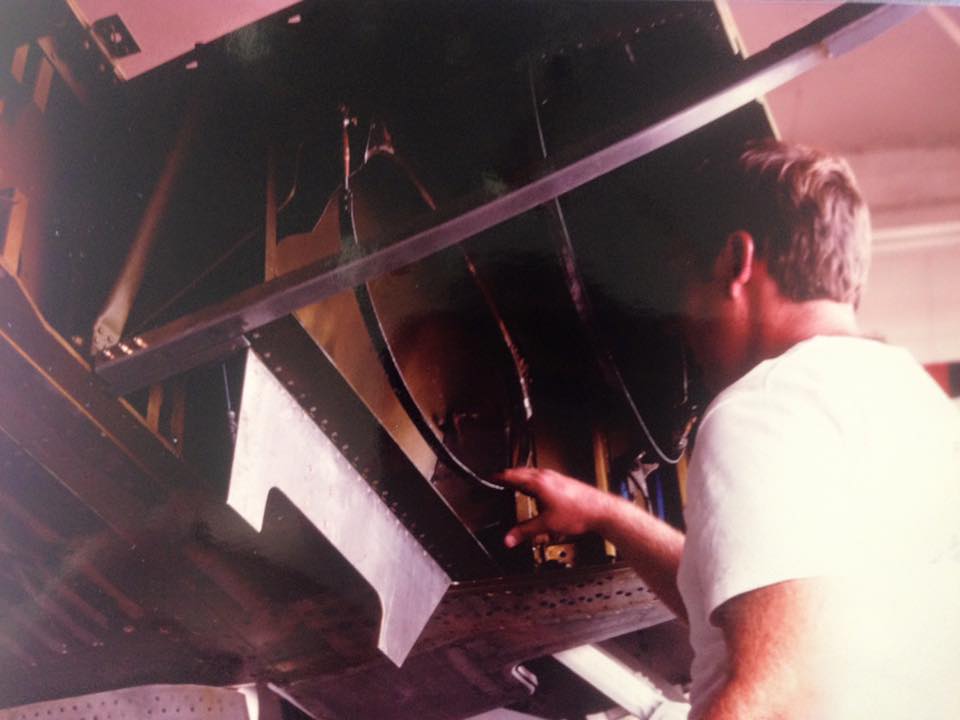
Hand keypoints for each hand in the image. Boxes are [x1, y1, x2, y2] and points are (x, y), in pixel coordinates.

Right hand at [495, 468, 611, 547]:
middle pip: (522, 472)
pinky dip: (533, 480)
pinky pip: (542, 477)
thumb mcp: (546, 525)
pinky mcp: (562, 481)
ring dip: (522, 477)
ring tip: (515, 483)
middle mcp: (546, 476)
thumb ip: (525, 531)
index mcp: (538, 483)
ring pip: (533, 473)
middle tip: (499, 480)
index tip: (491, 478)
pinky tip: (536, 489)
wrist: (600, 510)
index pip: (513, 476)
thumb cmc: (578, 512)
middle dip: (509, 476)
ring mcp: (555, 477)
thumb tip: (509, 538)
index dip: (500, 478)